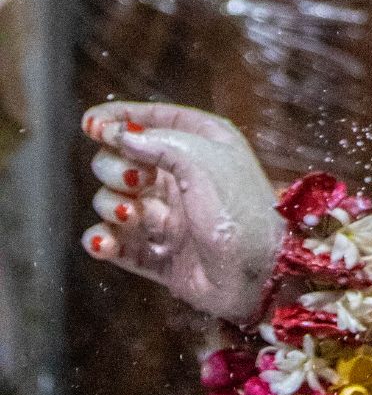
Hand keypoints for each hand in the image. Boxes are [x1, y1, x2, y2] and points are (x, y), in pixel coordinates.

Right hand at [82, 102, 284, 325]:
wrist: (258, 276)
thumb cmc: (240, 210)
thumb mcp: (204, 160)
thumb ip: (158, 142)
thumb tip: (117, 132)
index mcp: (202, 141)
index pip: (152, 119)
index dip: (119, 119)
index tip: (91, 125)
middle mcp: (181, 175)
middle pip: (121, 159)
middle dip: (117, 167)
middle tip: (138, 181)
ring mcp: (167, 215)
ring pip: (112, 200)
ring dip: (114, 206)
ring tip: (135, 217)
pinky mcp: (158, 254)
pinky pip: (115, 241)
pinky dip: (103, 241)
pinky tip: (105, 242)